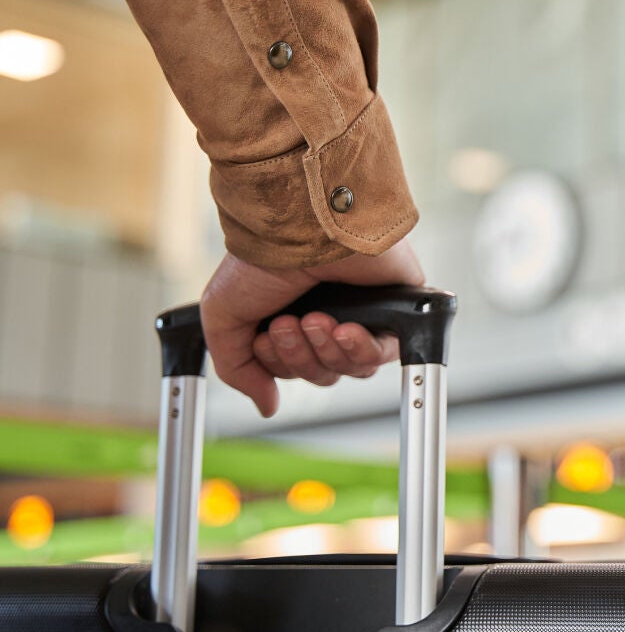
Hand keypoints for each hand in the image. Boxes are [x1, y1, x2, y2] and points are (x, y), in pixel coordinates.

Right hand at [199, 241, 424, 416]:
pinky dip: (362, 349)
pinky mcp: (392, 309)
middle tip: (290, 323)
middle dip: (301, 356)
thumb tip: (266, 404)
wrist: (298, 227)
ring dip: (327, 351)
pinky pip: (384, 353)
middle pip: (322, 374)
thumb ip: (237, 368)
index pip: (293, 370)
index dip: (280, 363)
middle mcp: (327, 317)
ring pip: (351, 369)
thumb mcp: (224, 316)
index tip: (267, 335)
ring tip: (315, 318)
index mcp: (290, 318)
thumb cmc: (259, 260)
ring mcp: (361, 314)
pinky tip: (345, 329)